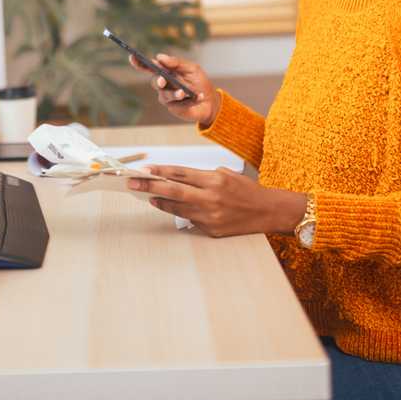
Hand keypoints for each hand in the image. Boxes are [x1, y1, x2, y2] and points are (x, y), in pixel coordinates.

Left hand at [126, 165, 307, 237]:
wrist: (267, 211)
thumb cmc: (245, 190)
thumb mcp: (225, 174)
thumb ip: (201, 177)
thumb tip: (175, 178)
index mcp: (215, 180)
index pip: (180, 174)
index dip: (160, 171)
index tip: (144, 169)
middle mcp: (211, 198)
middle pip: (173, 191)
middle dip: (150, 187)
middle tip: (133, 183)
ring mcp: (210, 216)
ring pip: (178, 208)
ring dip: (161, 202)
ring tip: (150, 196)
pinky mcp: (211, 230)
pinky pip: (190, 219)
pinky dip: (179, 213)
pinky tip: (170, 208)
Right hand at [128, 53, 219, 126]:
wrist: (210, 101)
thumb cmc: (199, 82)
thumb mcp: (192, 68)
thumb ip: (176, 62)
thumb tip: (159, 57)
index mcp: (166, 72)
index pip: (149, 67)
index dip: (139, 63)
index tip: (132, 57)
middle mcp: (164, 84)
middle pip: (154, 82)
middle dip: (158, 81)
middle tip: (163, 81)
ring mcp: (166, 97)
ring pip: (164, 94)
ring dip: (174, 93)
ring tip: (184, 93)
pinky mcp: (172, 107)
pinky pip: (176, 104)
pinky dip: (188, 100)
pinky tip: (197, 97)